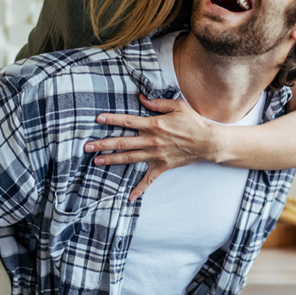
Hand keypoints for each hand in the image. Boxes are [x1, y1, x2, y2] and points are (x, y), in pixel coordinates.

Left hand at [83, 95, 222, 199]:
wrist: (208, 142)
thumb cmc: (193, 121)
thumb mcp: (177, 106)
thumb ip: (157, 103)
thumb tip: (141, 98)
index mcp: (154, 125)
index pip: (128, 121)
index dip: (112, 119)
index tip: (98, 119)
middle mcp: (151, 141)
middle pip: (122, 142)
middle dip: (103, 144)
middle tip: (87, 147)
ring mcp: (156, 155)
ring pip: (129, 158)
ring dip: (112, 160)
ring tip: (96, 162)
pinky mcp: (162, 166)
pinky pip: (148, 180)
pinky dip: (139, 189)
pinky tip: (128, 196)